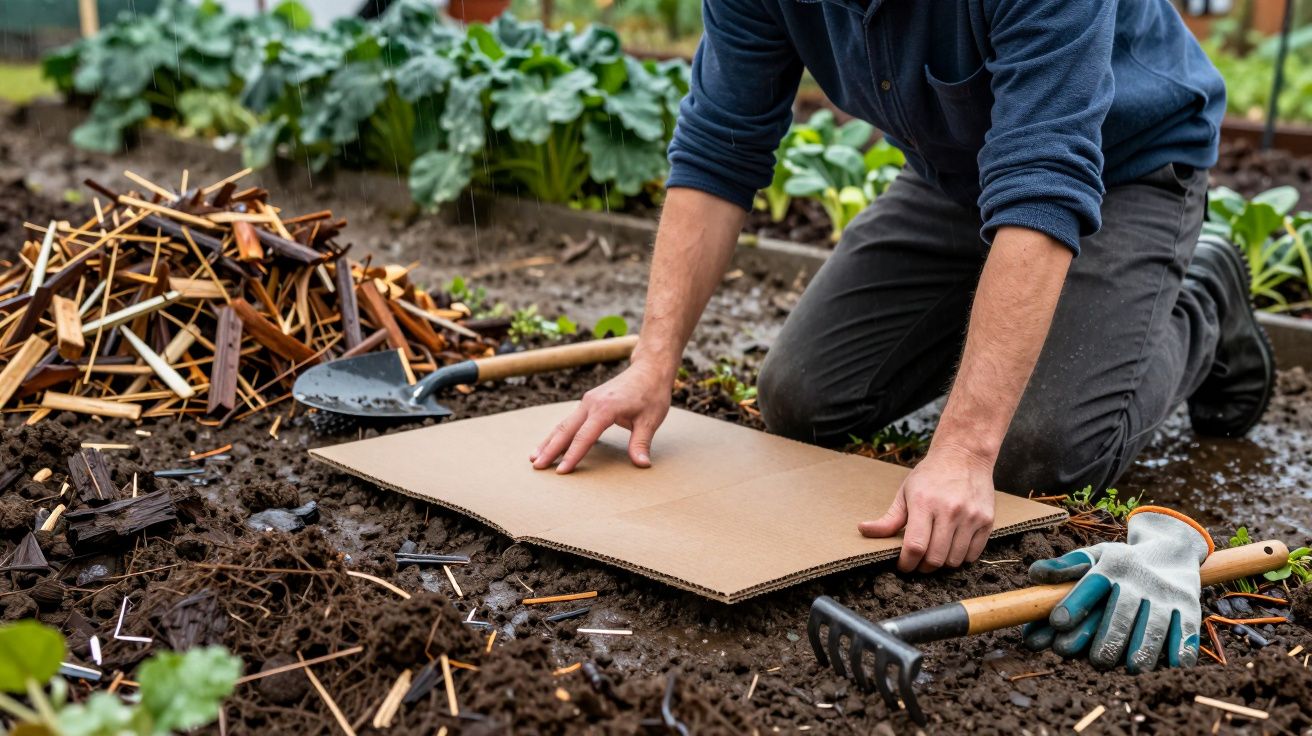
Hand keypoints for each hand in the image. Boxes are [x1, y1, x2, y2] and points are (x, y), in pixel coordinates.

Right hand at [530, 360, 672, 472]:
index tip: (561, 472)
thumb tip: (642, 464)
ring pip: (564, 424)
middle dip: (550, 449)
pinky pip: (570, 420)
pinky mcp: (589, 402)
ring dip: (549, 441)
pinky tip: (550, 444)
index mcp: (605, 408)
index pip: (584, 437)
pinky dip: (558, 433)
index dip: (572, 456)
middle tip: (536, 467)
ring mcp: (588, 401)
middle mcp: (591, 403)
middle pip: (566, 430)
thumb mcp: (650, 420)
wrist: (649, 369)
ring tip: (534, 458)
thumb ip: (641, 443)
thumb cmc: (651, 394)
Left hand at [858, 443, 995, 572]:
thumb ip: (888, 518)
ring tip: (935, 554)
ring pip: (954, 560)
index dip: (906, 563)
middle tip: (918, 562)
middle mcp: (949, 511)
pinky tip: (952, 547)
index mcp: (924, 503)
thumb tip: (863, 530)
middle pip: (935, 558)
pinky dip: (960, 558)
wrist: (965, 455)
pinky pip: (972, 555)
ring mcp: (971, 517)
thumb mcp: (905, 492)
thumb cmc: (931, 474)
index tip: (903, 565)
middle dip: (922, 567)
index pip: (915, 546)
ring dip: (942, 564)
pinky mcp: (987, 521)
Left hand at [1021, 507, 1210, 671]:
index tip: (1057, 623)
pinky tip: (1172, 666)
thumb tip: (1034, 574)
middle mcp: (1139, 578)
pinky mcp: (1190, 606)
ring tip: (1130, 668)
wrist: (1170, 549)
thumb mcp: (1093, 556)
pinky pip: (1186, 631)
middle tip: (1096, 661)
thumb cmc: (1120, 562)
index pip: (1091, 585)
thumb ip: (1064, 567)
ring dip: (1142, 651)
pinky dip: (1180, 650)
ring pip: (1154, 627)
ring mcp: (1166, 593)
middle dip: (1107, 639)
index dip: (1074, 604)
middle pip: (1122, 613)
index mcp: (1111, 565)